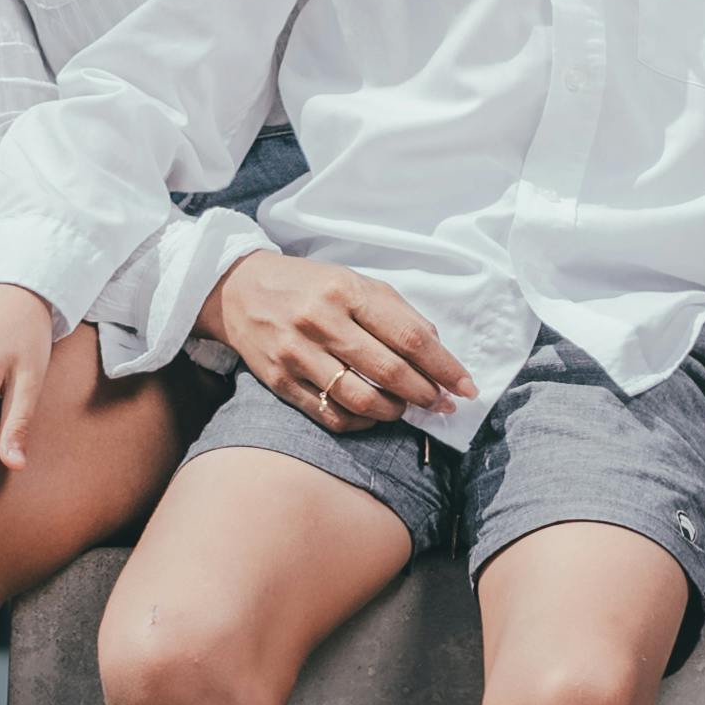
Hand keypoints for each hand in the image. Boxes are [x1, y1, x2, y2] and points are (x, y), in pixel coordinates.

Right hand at [202, 250, 470, 432]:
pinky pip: (331, 415)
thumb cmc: (308, 285)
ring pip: (361, 400)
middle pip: (389, 371)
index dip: (444, 367)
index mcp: (347, 290)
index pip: (409, 337)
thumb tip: (436, 350)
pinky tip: (372, 416)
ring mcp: (297, 353)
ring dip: (394, 412)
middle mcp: (322, 321)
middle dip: (425, 394)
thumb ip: (395, 312)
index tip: (465, 387)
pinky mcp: (280, 381)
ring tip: (403, 408)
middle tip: (440, 404)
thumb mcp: (353, 281)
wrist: (238, 289)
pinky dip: (361, 423)